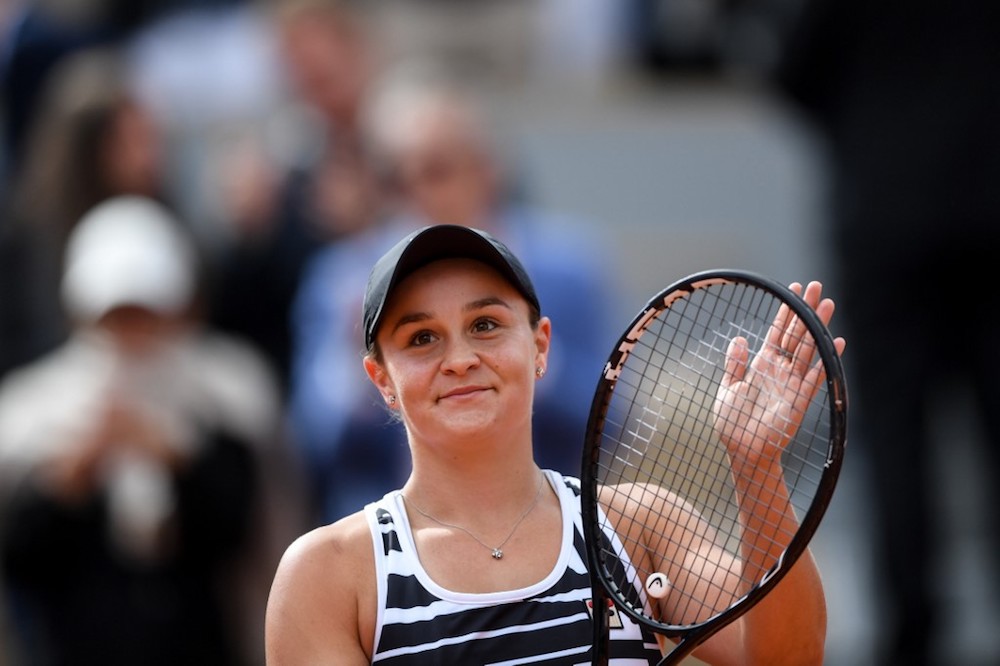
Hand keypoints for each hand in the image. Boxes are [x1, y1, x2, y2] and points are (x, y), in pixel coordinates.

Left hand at [713, 281, 845, 473]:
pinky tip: (837, 343)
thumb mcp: (728, 389)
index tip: (795, 289)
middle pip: (797, 334)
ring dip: (819, 327)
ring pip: (809, 349)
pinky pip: (817, 376)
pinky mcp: (801, 400)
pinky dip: (827, 360)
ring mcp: (793, 383)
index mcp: (762, 364)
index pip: (778, 332)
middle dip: (806, 310)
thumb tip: (740, 338)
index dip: (786, 311)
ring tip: (828, 304)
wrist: (742, 451)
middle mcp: (781, 370)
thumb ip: (735, 364)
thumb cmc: (732, 423)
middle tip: (817, 286)